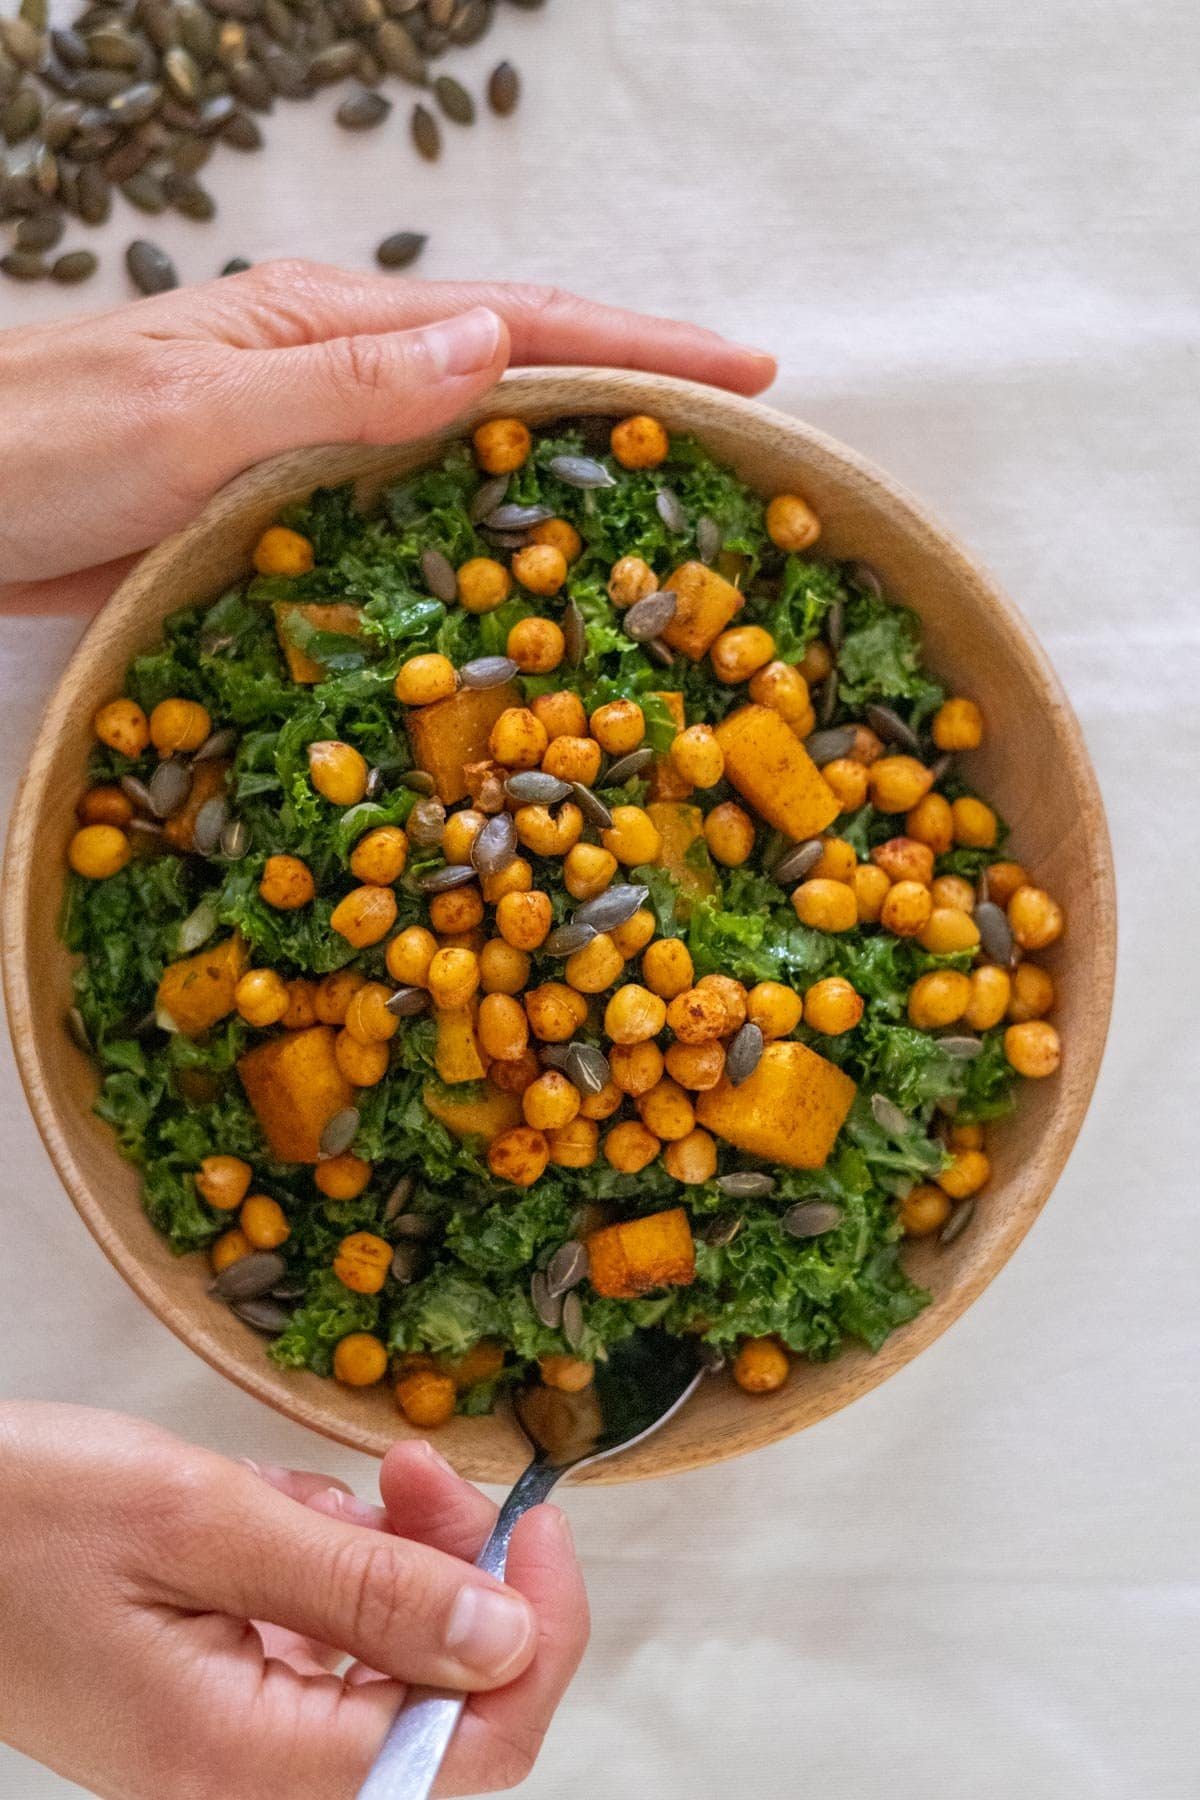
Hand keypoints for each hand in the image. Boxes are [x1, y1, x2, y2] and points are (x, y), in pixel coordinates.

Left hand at [0, 264, 774, 610]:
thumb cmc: (40, 441)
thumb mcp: (198, 412)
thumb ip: (344, 387)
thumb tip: (496, 350)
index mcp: (327, 329)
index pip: (515, 323)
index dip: (638, 347)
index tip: (748, 374)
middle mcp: (335, 377)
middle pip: (512, 377)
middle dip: (627, 403)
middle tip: (733, 454)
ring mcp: (312, 446)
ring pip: (470, 456)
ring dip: (562, 482)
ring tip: (660, 527)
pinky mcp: (283, 515)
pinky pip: (410, 523)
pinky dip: (477, 547)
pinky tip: (514, 592)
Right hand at [0, 1403, 587, 1797]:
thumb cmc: (22, 1514)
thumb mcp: (201, 1521)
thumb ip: (362, 1586)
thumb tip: (507, 1634)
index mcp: (245, 1765)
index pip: (466, 1754)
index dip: (532, 1641)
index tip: (535, 1526)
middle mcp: (243, 1781)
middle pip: (434, 1710)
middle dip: (457, 1579)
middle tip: (420, 1474)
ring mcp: (226, 1747)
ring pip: (383, 1668)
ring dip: (386, 1564)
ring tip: (336, 1486)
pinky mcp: (210, 1702)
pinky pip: (321, 1648)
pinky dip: (328, 1569)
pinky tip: (287, 1509)